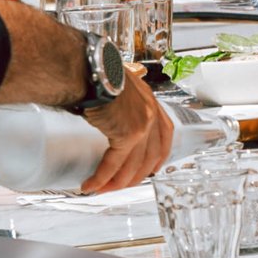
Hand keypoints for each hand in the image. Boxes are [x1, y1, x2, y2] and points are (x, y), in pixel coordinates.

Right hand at [79, 69, 172, 192]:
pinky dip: (103, 177)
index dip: (160, 154)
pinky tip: (92, 183)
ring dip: (118, 181)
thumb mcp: (117, 83)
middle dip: (136, 175)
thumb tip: (105, 109)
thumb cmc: (97, 71)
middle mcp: (150, 112)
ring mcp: (142, 124)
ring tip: (104, 188)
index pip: (165, 132)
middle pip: (151, 155)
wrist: (92, 68)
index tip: (154, 167)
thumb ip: (118, 99)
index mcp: (149, 99)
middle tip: (121, 184)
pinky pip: (115, 163)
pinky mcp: (128, 134)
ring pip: (134, 164)